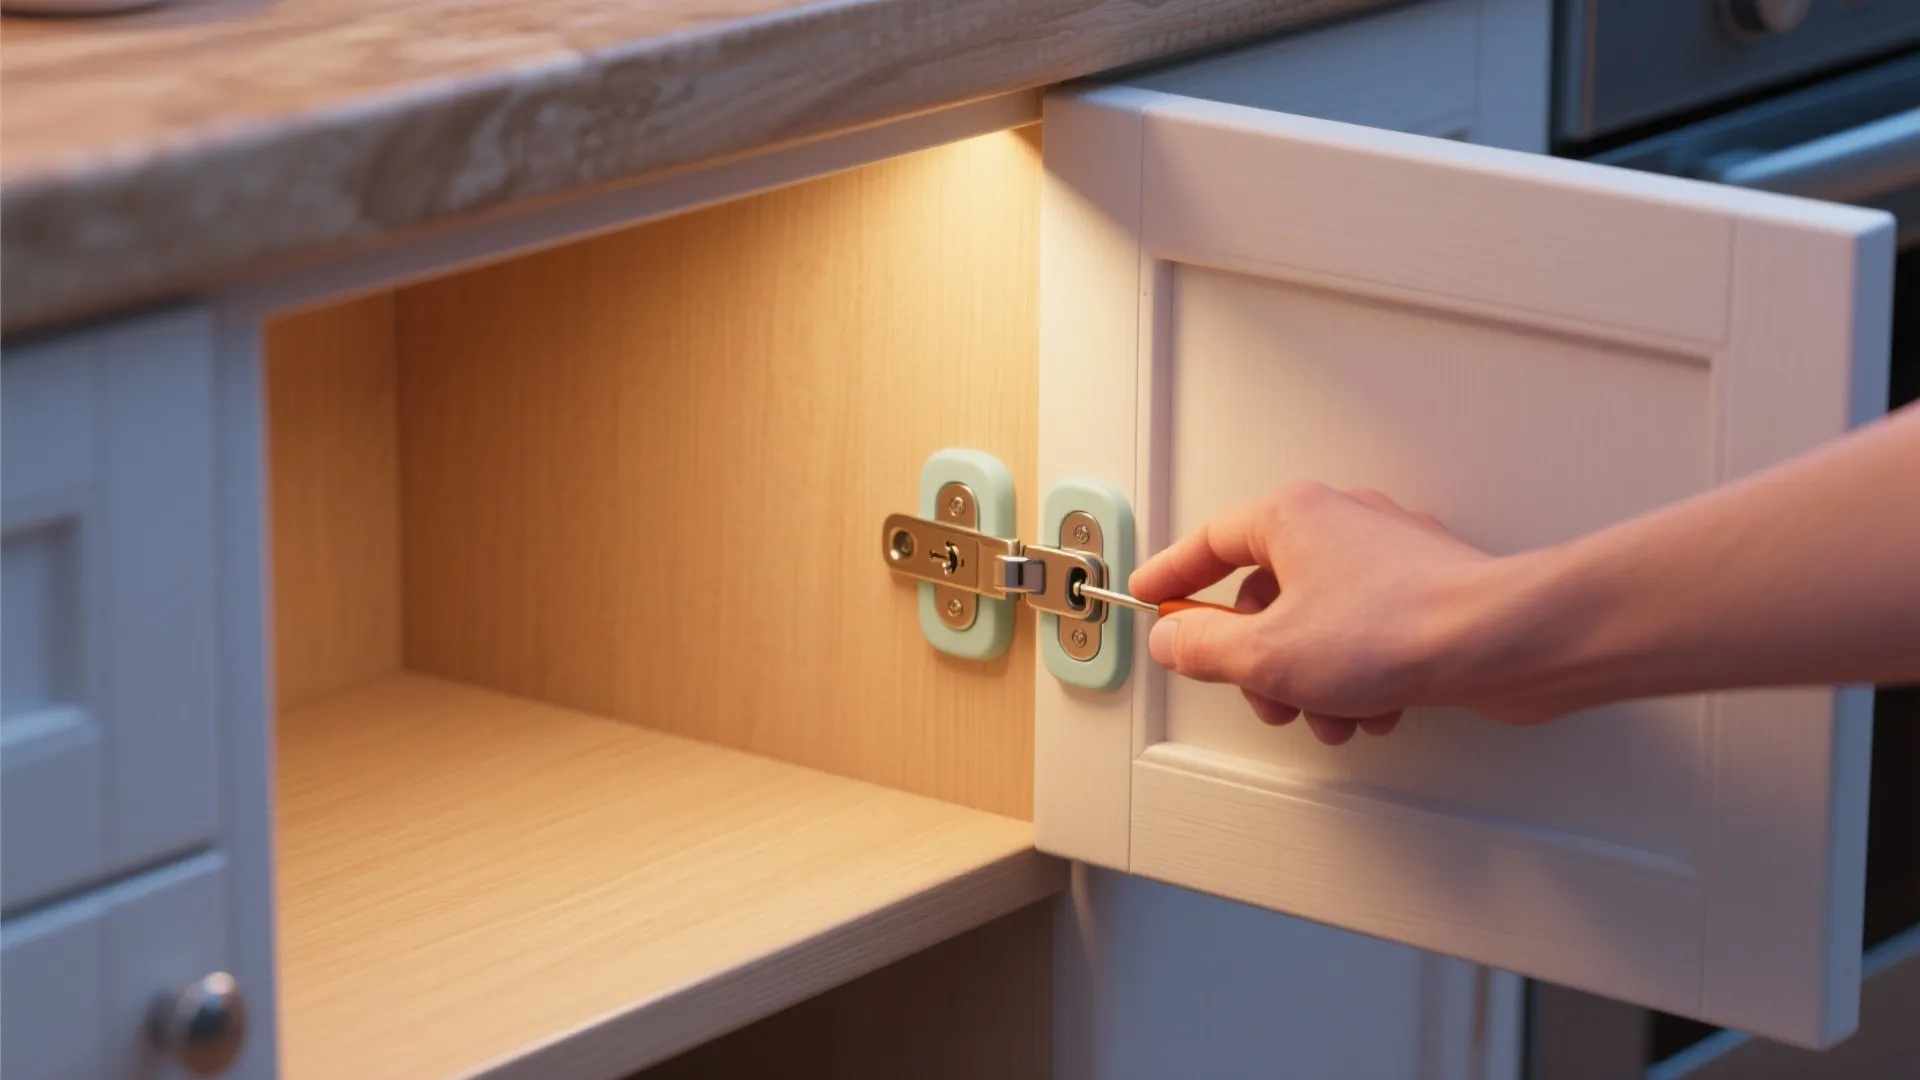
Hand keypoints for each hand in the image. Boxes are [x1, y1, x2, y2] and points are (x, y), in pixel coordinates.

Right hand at [1131, 483, 1538, 744]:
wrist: (1502, 642)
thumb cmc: (1397, 630)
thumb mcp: (1268, 654)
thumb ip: (1205, 647)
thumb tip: (1175, 641)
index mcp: (1292, 517)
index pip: (1210, 540)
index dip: (1174, 574)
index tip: (1152, 597)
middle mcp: (1339, 522)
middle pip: (1266, 593)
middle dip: (1261, 661)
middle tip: (1265, 699)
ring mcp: (1387, 555)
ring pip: (1318, 622)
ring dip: (1312, 681)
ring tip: (1332, 718)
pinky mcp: (1424, 592)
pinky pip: (1364, 635)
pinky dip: (1357, 678)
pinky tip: (1374, 712)